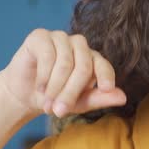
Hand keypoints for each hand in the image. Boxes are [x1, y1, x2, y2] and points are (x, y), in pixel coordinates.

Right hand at [0, 29, 126, 118]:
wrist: (25, 94)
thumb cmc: (56, 98)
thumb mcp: (79, 103)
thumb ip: (100, 98)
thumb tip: (123, 97)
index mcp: (92, 58)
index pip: (103, 65)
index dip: (106, 76)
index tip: (106, 88)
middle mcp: (78, 44)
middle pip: (84, 66)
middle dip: (71, 92)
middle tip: (59, 112)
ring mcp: (60, 37)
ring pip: (65, 62)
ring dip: (55, 87)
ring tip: (48, 103)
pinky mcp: (40, 36)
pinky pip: (47, 55)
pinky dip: (44, 76)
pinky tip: (40, 88)